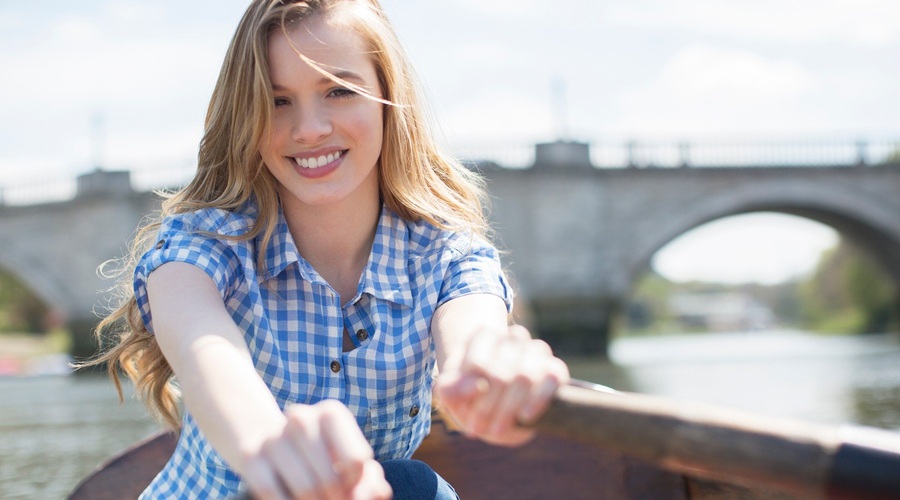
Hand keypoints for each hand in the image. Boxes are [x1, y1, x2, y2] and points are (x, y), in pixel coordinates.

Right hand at [239, 400, 391, 499]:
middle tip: (332, 498)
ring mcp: (273, 436)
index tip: (348, 484)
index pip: (358, 461)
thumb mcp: (347, 461)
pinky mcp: (250, 457)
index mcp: (331, 413)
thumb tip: (379, 494)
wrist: (266, 442)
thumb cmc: (319, 455)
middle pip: (331, 481)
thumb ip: (369, 479)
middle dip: (336, 499)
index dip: (356, 482)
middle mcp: (301, 418)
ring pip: (306, 490)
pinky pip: (274, 496)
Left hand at [435, 324, 569, 445]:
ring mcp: (536, 350)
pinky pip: (552, 378)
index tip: (467, 420)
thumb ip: (451, 388)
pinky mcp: (555, 367)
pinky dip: (539, 400)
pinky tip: (525, 416)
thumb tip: (477, 386)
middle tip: (478, 429)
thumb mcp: (450, 394)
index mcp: (484, 336)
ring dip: (509, 409)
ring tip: (496, 429)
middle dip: (488, 408)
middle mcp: (513, 337)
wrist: (497, 405)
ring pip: (525, 376)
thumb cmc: (469, 395)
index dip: (472, 397)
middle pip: (502, 374)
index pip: (479, 364)